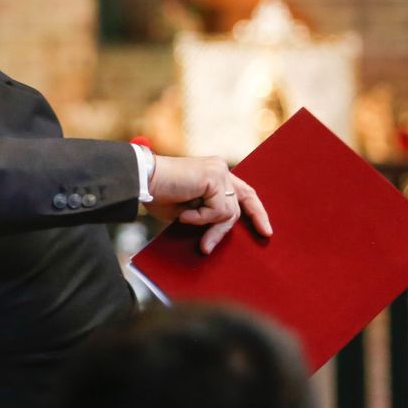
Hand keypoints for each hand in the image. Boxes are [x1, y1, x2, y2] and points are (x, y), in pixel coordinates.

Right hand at [145, 155, 272, 254]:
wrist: (142, 181)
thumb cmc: (158, 196)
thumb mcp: (188, 211)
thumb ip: (206, 216)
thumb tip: (217, 235)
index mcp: (214, 174)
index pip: (243, 192)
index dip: (255, 211)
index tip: (264, 230)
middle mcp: (220, 169)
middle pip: (241, 202)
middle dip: (246, 222)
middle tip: (247, 238)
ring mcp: (219, 172)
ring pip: (229, 211)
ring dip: (210, 227)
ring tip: (185, 223)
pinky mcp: (214, 178)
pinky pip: (217, 210)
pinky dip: (199, 218)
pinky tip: (183, 214)